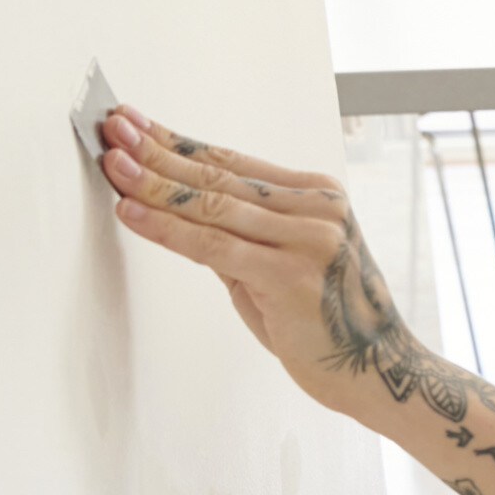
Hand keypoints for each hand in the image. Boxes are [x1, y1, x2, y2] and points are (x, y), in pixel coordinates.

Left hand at [96, 105, 452, 419]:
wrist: (381, 372)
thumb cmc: (333, 324)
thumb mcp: (285, 266)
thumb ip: (241, 238)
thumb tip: (178, 210)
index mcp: (319, 198)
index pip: (232, 162)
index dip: (178, 141)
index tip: (136, 122)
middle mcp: (317, 211)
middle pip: (218, 177)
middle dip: (157, 151)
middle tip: (112, 128)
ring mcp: (307, 241)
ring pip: (212, 206)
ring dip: (154, 183)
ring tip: (113, 163)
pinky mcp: (289, 275)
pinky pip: (213, 246)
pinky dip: (167, 228)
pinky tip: (133, 212)